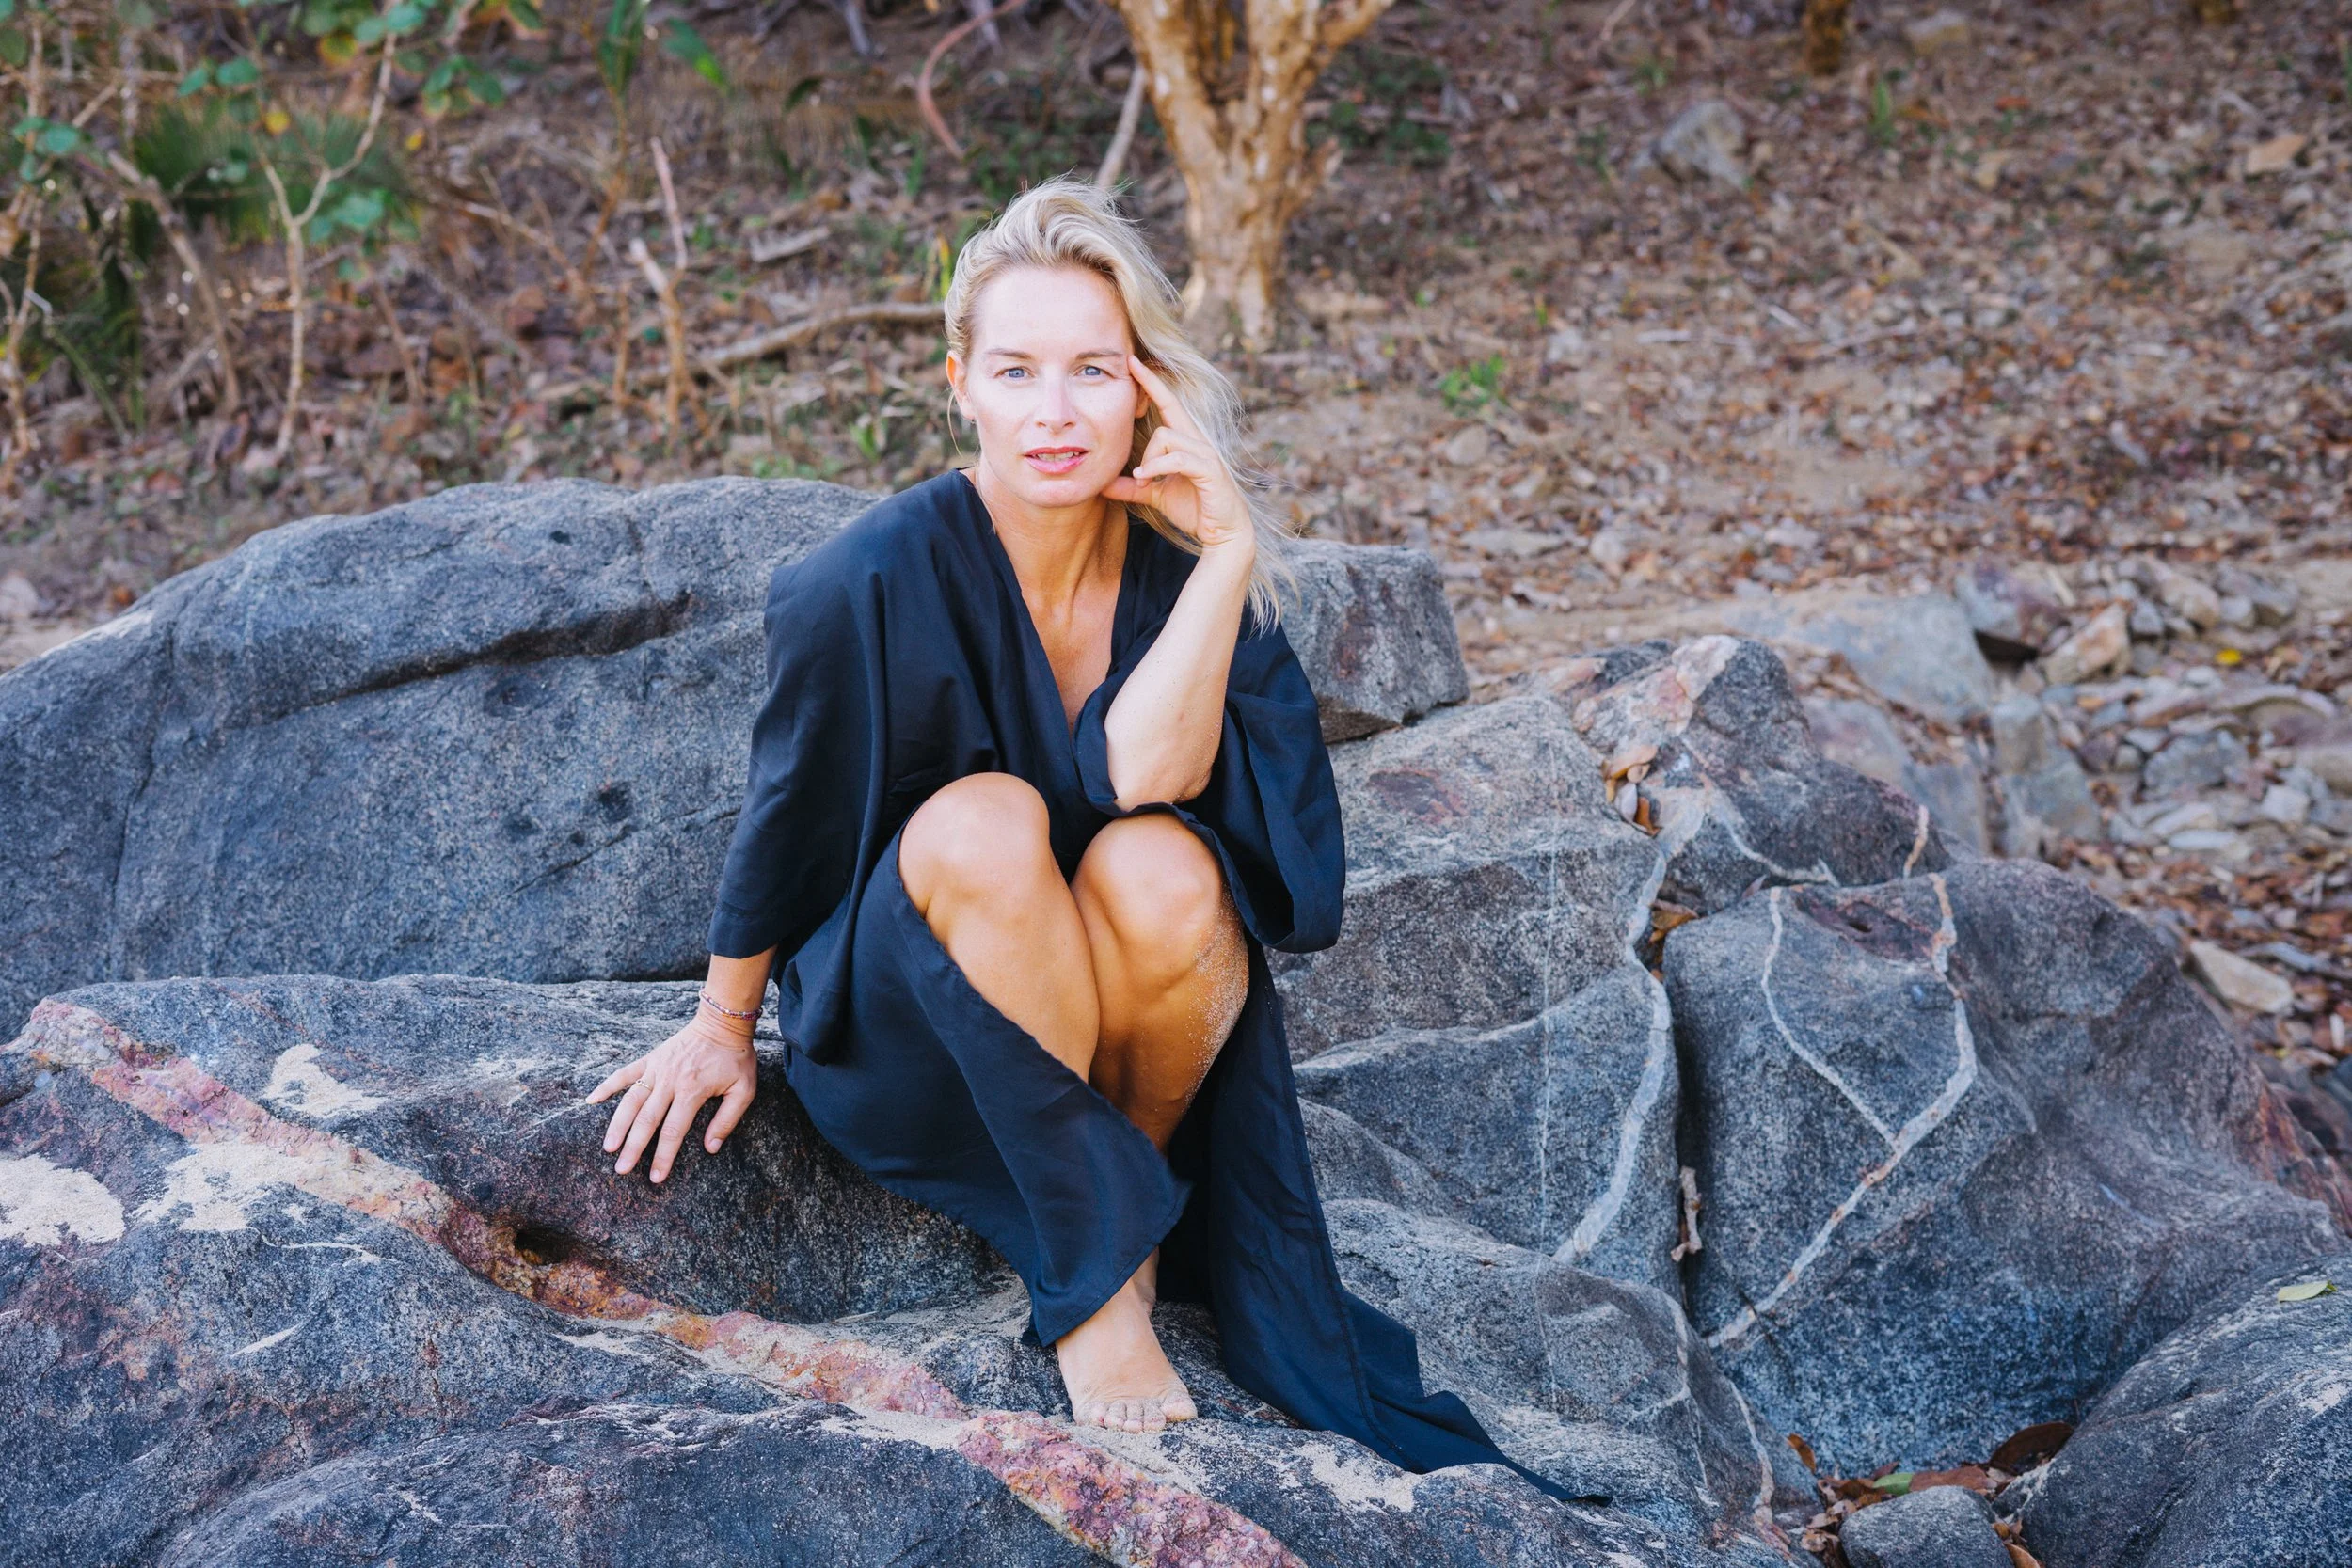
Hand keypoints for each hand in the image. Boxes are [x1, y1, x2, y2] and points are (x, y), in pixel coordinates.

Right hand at [586, 1009, 758, 1183]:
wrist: (722, 1023)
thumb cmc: (736, 1059)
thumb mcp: (744, 1090)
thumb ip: (727, 1120)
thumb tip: (710, 1148)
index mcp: (692, 1091)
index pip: (673, 1131)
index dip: (664, 1156)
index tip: (655, 1177)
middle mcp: (670, 1081)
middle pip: (646, 1120)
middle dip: (633, 1147)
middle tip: (621, 1170)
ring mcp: (657, 1069)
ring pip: (630, 1100)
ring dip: (617, 1125)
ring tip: (607, 1147)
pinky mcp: (650, 1059)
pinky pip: (623, 1073)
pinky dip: (606, 1085)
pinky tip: (591, 1100)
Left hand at [1099, 355, 1253, 555]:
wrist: (1223, 534)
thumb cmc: (1194, 509)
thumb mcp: (1155, 495)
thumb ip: (1132, 487)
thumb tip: (1102, 484)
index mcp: (1187, 442)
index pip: (1169, 403)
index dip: (1152, 383)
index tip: (1133, 362)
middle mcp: (1198, 441)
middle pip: (1168, 411)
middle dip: (1149, 400)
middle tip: (1133, 408)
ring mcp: (1206, 454)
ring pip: (1166, 436)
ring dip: (1148, 460)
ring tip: (1143, 480)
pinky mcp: (1209, 470)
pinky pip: (1177, 458)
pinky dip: (1157, 467)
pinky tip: (1146, 479)